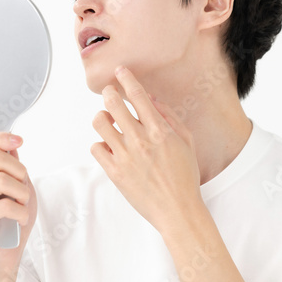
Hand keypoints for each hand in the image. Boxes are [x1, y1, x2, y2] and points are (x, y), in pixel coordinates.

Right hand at [0, 132, 37, 274]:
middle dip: (19, 171)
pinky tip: (20, 219)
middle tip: (23, 190)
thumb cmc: (13, 218)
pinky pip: (5, 205)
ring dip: (22, 192)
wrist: (7, 252)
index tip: (19, 141)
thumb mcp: (19, 186)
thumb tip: (11, 145)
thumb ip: (13, 167)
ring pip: (1, 180)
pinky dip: (21, 212)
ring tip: (22, 205)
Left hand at [90, 65, 203, 233]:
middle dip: (109, 93)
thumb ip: (169, 117)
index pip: (138, 96)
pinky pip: (95, 148)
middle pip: (112, 103)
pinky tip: (111, 148)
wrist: (178, 210)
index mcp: (159, 131)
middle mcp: (140, 140)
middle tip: (110, 94)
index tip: (121, 71)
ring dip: (103, 118)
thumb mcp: (186, 142)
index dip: (126, 79)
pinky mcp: (114, 172)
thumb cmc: (184, 177)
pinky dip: (101, 144)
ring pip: (99, 123)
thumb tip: (151, 99)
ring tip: (110, 124)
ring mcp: (125, 156)